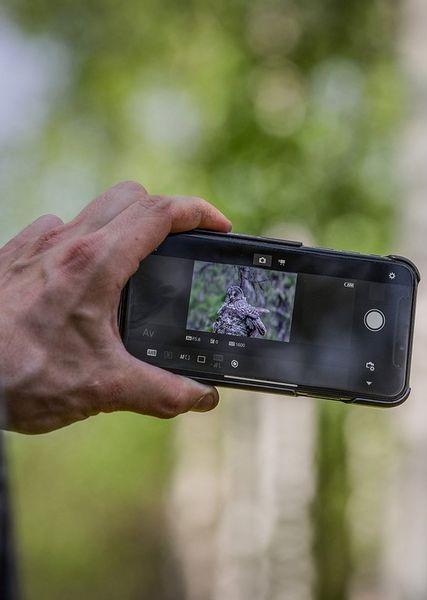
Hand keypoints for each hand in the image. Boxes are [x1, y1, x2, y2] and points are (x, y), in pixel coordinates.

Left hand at [0, 181, 232, 433]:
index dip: (198, 211)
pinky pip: (52, 231)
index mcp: (96, 264)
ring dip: (119, 227)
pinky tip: (73, 281)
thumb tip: (202, 398)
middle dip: (163, 212)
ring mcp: (33, 246)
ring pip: (90, 211)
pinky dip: (76, 242)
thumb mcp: (103, 388)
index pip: (160, 213)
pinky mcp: (9, 258)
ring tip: (130, 269)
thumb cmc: (17, 376)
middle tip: (179, 247)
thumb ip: (162, 392)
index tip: (220, 226)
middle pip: (130, 197)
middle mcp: (66, 243)